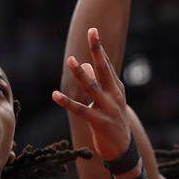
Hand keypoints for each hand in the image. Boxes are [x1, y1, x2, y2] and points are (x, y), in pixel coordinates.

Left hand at [53, 28, 132, 162]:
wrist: (123, 148)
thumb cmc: (113, 120)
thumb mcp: (109, 100)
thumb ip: (97, 82)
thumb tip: (82, 64)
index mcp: (117, 89)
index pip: (106, 65)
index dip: (99, 48)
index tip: (92, 30)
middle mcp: (114, 96)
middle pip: (104, 69)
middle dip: (97, 50)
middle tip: (91, 33)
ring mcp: (108, 109)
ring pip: (92, 87)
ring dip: (81, 73)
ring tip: (71, 60)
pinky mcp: (99, 122)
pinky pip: (80, 110)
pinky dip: (67, 102)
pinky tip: (55, 95)